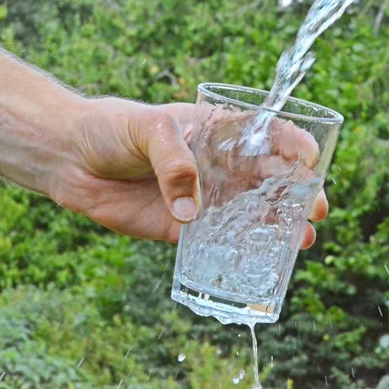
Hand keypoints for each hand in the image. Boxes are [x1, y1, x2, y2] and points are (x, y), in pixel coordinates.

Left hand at [50, 97, 328, 246]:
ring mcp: (204, 199)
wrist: (72, 158)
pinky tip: (260, 259)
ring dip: (280, 227)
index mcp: (218, 133)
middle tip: (316, 212)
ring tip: (302, 241)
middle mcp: (218, 167)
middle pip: (272, 180)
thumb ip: (174, 162)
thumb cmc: (113, 129)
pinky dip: (242, 250)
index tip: (313, 163)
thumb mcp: (148, 130)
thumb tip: (192, 212)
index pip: (269, 136)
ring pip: (253, 214)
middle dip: (300, 194)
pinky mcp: (183, 228)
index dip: (296, 147)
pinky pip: (219, 241)